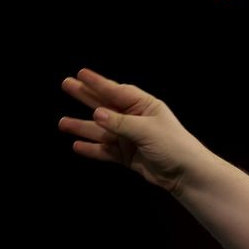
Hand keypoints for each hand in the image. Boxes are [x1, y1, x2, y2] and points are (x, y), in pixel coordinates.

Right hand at [58, 68, 207, 194]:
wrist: (186, 174)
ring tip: (62, 123)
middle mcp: (135, 120)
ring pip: (101, 130)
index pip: (118, 91)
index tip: (81, 74)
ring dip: (82, 126)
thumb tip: (96, 113)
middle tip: (66, 85)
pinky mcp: (127, 156)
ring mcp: (130, 138)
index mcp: (145, 106)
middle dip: (86, 96)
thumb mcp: (147, 130)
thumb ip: (120, 122)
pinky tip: (76, 145)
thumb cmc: (174, 146)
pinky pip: (105, 150)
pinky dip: (92, 149)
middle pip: (106, 106)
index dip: (99, 83)